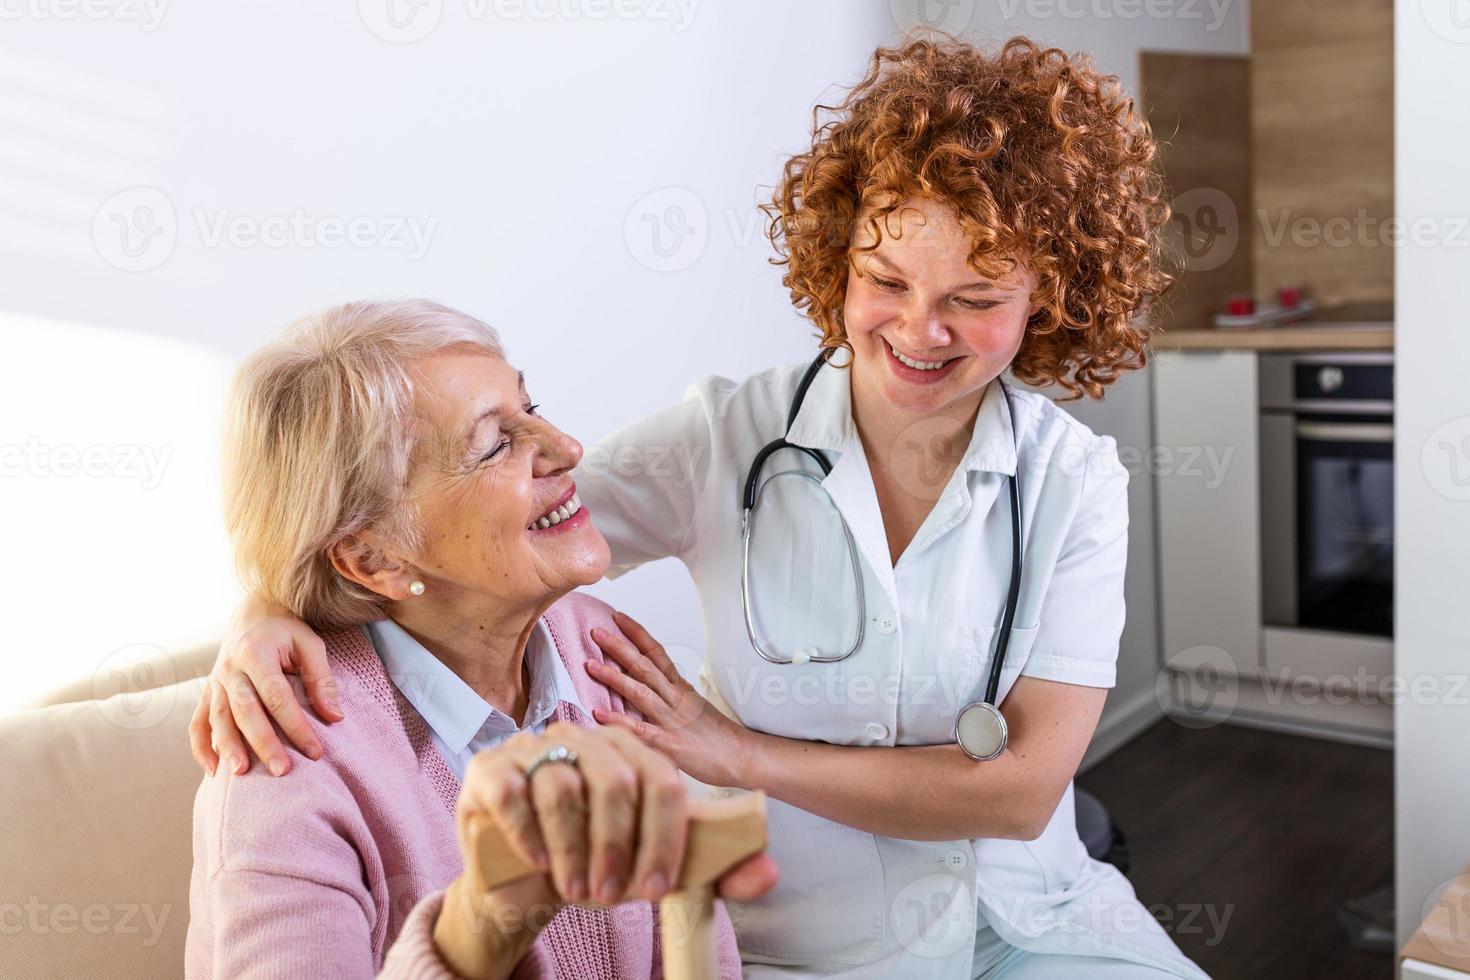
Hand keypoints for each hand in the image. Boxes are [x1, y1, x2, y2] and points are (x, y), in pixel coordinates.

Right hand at [188, 591, 341, 777]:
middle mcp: (230, 669)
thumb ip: (321, 679)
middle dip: (263, 743)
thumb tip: (334, 717)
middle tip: (281, 771)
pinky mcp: (207, 692)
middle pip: (245, 711)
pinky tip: (214, 771)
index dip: (296, 725)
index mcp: (256, 653)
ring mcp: (215, 682)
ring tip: (240, 774)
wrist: (253, 612)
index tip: (315, 751)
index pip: (277, 696)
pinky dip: (201, 747)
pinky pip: (197, 722)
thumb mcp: (310, 644)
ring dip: (228, 748)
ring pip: (218, 719)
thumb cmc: (286, 630)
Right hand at [437, 722, 776, 979]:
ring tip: (575, 887)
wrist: (525, 882)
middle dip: (617, 848)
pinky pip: (514, 792)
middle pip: (616, 780)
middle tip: (610, 893)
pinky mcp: (491, 768)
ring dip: (573, 852)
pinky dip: (529, 836)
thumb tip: (769, 872)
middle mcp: (586, 740)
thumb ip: (714, 870)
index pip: (662, 781)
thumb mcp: (654, 869)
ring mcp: (535, 748)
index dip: (663, 839)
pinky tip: (538, 861)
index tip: (655, 888)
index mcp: (632, 754)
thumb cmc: (595, 863)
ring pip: (564, 787)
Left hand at [585, 611, 757, 789]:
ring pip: (640, 692)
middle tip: (595, 632)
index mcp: (680, 689)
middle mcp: (675, 699)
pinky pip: (642, 730)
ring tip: (590, 665)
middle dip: (619, 647)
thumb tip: (649, 686)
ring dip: (614, 677)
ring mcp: (673, 720)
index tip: (618, 617)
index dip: (637, 633)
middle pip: (645, 666)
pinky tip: (599, 714)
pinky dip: (619, 721)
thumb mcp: (694, 707)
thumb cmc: (718, 737)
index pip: (657, 652)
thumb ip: (671, 696)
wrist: (743, 756)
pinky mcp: (671, 744)